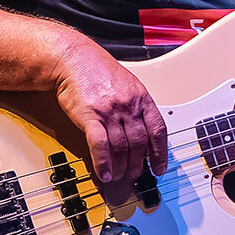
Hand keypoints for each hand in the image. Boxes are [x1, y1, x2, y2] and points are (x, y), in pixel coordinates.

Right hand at [53, 37, 167, 199]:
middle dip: (139, 164)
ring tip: (119, 176)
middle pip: (140, 143)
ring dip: (121, 167)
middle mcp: (129, 106)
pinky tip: (104, 173)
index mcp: (142, 99)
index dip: (160, 152)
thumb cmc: (99, 71)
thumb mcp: (128, 86)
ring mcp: (110, 112)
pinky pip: (100, 145)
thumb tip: (143, 131)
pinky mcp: (90, 117)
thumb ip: (137, 107)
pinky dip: (103, 162)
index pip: (158, 130)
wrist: (73, 58)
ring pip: (121, 147)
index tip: (160, 167)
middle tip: (135, 175)